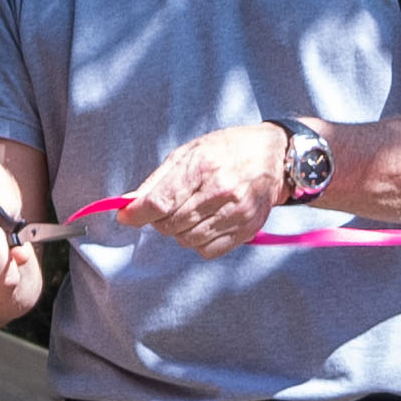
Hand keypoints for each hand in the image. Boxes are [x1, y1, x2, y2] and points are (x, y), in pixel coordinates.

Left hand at [112, 119, 302, 258]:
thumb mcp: (189, 152)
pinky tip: (205, 222)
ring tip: (189, 211)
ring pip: (187, 240)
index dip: (136, 214)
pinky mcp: (247, 229)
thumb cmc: (226, 150)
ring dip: (179, 231)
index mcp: (203, 166)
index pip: (160, 202)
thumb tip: (128, 204)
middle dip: (159, 220)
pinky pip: (208, 250)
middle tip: (166, 207)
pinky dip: (199, 241)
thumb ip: (157, 181)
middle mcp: (221, 191)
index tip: (125, 216)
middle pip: (170, 225)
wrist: (274, 157)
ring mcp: (237, 213)